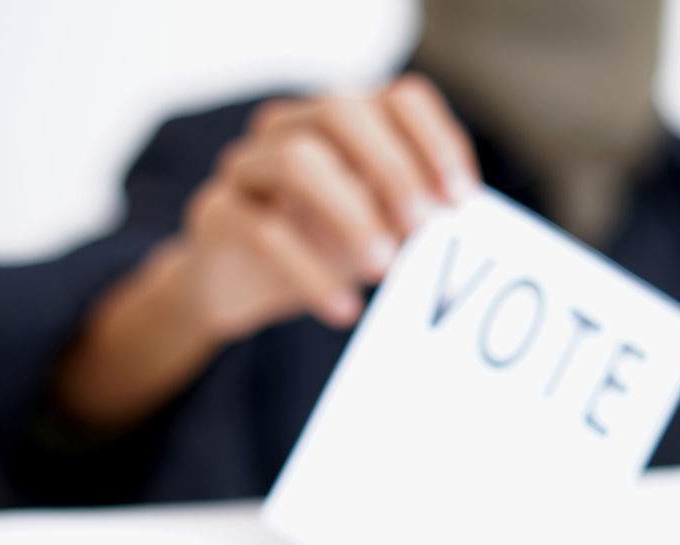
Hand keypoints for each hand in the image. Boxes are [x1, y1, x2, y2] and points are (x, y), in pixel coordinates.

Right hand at [180, 74, 480, 341]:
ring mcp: (248, 165)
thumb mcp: (372, 231)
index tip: (462, 201)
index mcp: (342, 122)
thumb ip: (410, 223)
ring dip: (349, 212)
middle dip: (391, 169)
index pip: (398, 100)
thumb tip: (459, 233)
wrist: (233, 287)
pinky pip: (262, 231)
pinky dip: (309, 272)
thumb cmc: (315, 247)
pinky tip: (344, 309)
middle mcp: (291, 126)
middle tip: (424, 229)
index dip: (435, 143)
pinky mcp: (217, 214)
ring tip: (383, 267)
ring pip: (296, 160)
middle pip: (342, 113)